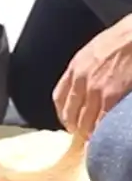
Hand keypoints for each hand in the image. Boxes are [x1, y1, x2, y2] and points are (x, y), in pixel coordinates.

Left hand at [53, 14, 131, 136]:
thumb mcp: (94, 51)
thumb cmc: (121, 40)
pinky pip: (102, 120)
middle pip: (70, 112)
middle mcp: (80, 80)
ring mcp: (96, 89)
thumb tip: (87, 84)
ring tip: (93, 140)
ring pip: (85, 120)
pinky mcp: (112, 96)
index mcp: (75, 68)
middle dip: (74, 126)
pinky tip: (104, 136)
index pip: (59, 97)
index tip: (67, 121)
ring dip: (88, 132)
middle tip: (81, 136)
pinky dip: (102, 131)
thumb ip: (86, 68)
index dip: (63, 113)